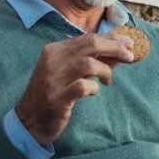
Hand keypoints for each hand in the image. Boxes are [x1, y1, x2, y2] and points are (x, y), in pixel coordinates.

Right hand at [16, 32, 134, 144]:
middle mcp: (52, 61)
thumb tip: (121, 47)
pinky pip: (83, 86)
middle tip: (129, 57)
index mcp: (54, 50)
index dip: (112, 39)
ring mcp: (53, 79)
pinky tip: (93, 92)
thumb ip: (93, 59)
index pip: (88, 37)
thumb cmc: (54, 93)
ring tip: (107, 81)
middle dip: (115, 48)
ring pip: (88, 64)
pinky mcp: (57, 98)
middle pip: (91, 45)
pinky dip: (94, 88)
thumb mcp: (69, 71)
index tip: (128, 45)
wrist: (29, 121)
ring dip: (105, 71)